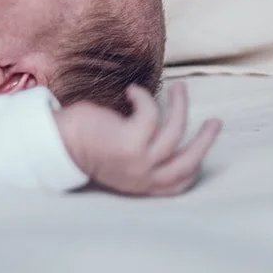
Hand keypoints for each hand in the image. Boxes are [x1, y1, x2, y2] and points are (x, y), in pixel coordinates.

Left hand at [55, 82, 221, 196]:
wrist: (57, 142)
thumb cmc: (86, 142)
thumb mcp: (120, 155)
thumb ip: (143, 151)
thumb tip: (163, 127)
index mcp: (140, 183)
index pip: (178, 184)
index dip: (195, 167)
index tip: (201, 148)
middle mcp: (142, 177)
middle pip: (188, 164)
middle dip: (206, 141)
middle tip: (216, 122)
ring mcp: (137, 162)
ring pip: (175, 134)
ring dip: (181, 106)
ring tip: (180, 87)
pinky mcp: (129, 143)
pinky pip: (151, 115)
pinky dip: (144, 98)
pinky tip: (132, 91)